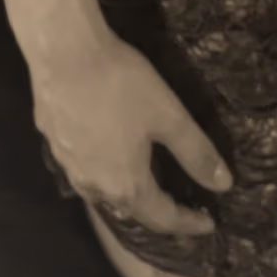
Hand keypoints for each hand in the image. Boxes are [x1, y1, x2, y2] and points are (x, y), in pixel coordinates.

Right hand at [31, 31, 233, 243]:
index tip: (209, 223)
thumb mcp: (169, 116)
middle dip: (157, 212)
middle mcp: (92, 185)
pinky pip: (83, 169)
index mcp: (125, 185)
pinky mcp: (52, 142)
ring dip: (126, 194)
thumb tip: (224, 186)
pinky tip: (107, 154)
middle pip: (130, 209)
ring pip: (102, 192)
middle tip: (180, 206)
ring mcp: (67, 165)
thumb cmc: (121, 85)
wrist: (62, 52)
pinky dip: (103, 172)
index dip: (188, 223)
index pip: (162, 218)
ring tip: (145, 185)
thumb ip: (197, 153)